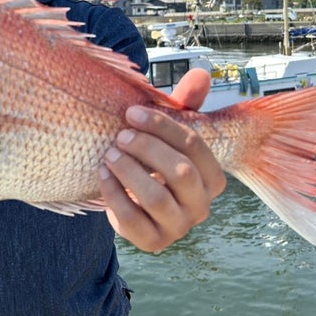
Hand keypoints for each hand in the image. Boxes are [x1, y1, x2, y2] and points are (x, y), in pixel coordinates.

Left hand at [98, 68, 225, 251]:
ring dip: (129, 171)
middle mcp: (202, 206)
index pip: (195, 146)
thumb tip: (201, 73)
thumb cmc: (154, 161)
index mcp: (213, 177)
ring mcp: (178, 228)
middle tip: (120, 135)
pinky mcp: (152, 243)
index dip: (162, 126)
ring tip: (109, 153)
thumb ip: (185, 105)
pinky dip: (113, 194)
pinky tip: (102, 174)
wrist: (134, 201)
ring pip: (156, 197)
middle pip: (180, 171)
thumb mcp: (168, 134)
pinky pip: (131, 220)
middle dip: (147, 148)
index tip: (131, 112)